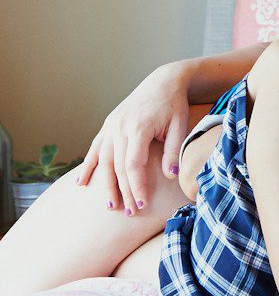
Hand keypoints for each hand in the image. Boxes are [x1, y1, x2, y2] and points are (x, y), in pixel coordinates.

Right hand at [80, 63, 188, 216]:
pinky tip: (80, 183)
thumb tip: (170, 177)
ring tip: (109, 205)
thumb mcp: (180, 126)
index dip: (136, 186)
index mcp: (138, 128)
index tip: (142, 204)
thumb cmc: (174, 105)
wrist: (163, 82)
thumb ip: (174, 151)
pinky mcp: (108, 125)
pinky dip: (88, 166)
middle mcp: (119, 128)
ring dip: (105, 184)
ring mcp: (111, 127)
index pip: (134, 165)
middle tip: (129, 213)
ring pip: (104, 160)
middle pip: (118, 166)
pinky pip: (95, 149)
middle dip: (123, 191)